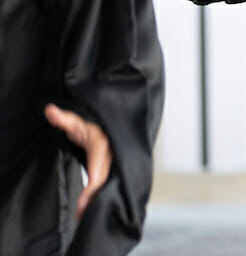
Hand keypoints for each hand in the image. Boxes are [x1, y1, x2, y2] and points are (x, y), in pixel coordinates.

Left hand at [45, 104, 110, 218]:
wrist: (107, 124)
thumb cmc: (91, 123)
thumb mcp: (75, 120)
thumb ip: (62, 118)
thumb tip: (50, 111)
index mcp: (103, 144)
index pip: (98, 168)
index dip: (92, 186)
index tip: (83, 203)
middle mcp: (113, 154)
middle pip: (105, 178)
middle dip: (95, 197)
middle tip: (82, 213)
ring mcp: (116, 160)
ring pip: (109, 181)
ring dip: (100, 197)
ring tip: (86, 213)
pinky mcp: (115, 166)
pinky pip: (110, 180)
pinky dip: (103, 192)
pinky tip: (95, 204)